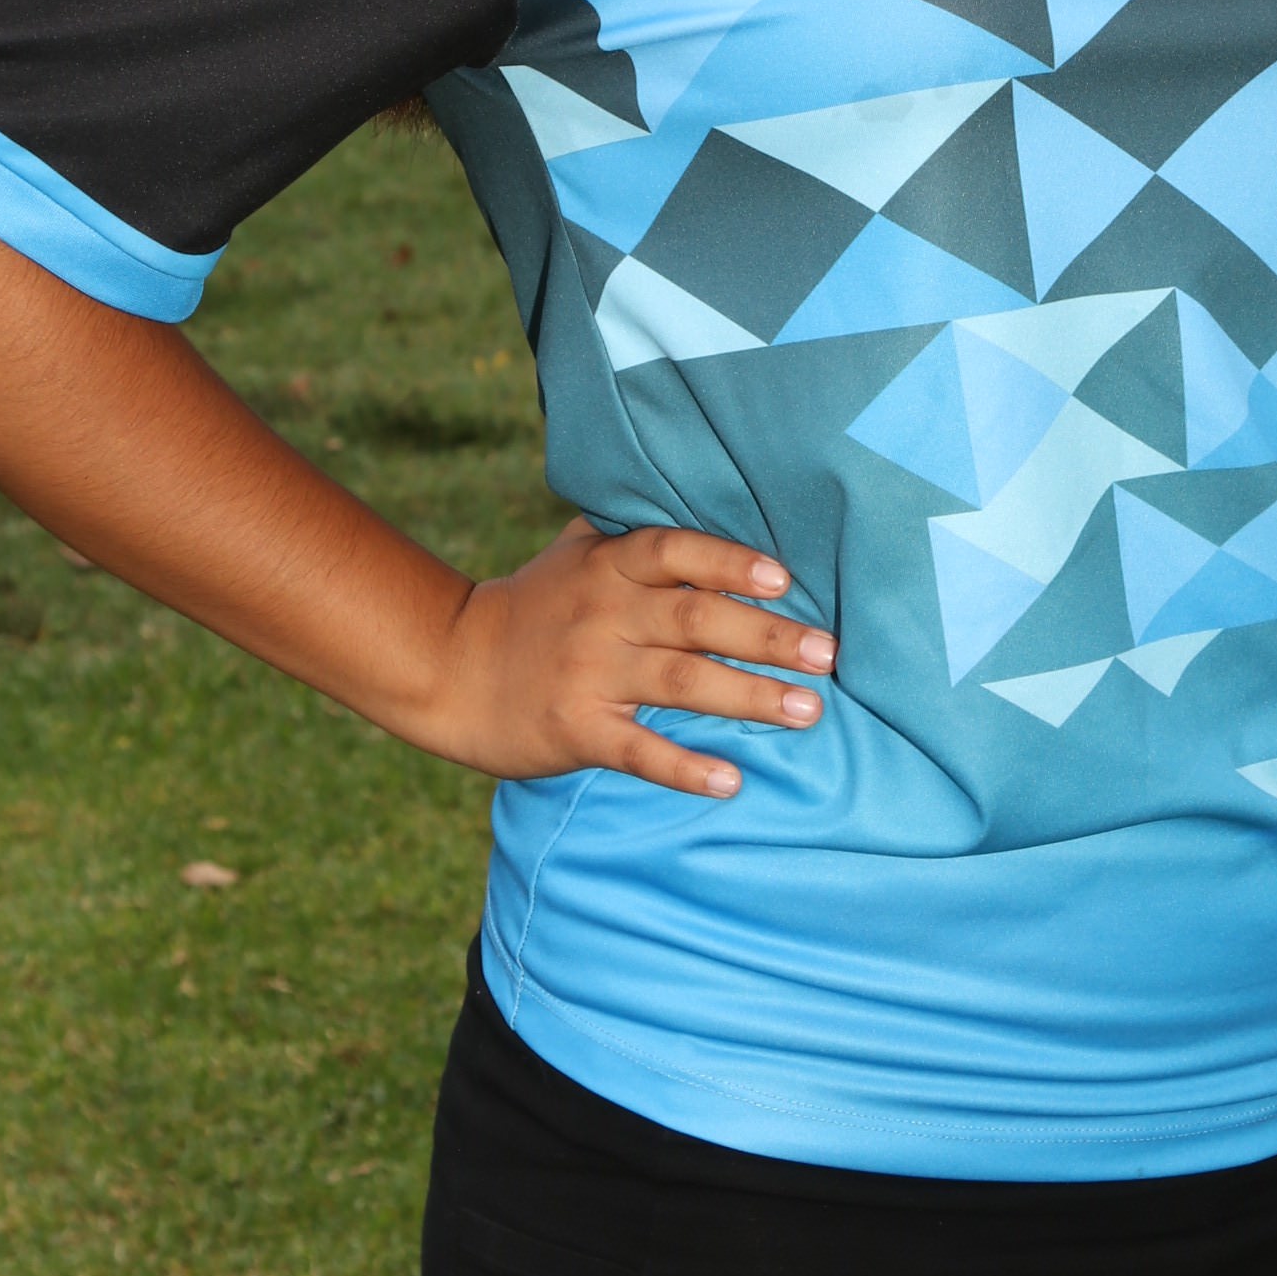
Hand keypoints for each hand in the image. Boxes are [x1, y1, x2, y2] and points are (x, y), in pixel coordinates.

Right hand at [412, 520, 833, 794]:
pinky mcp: (576, 729)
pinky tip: (730, 780)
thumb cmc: (532, 607)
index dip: (730, 562)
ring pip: (681, 683)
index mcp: (608, 566)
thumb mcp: (576, 554)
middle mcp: (603, 615)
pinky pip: (638, 751)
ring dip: (749, 698)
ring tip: (808, 712)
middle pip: (695, 620)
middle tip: (827, 654)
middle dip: (767, 636)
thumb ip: (635, 536)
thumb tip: (708, 494)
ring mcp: (589, 673)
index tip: (785, 579)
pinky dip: (685, 767)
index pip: (676, 552)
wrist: (449, 668)